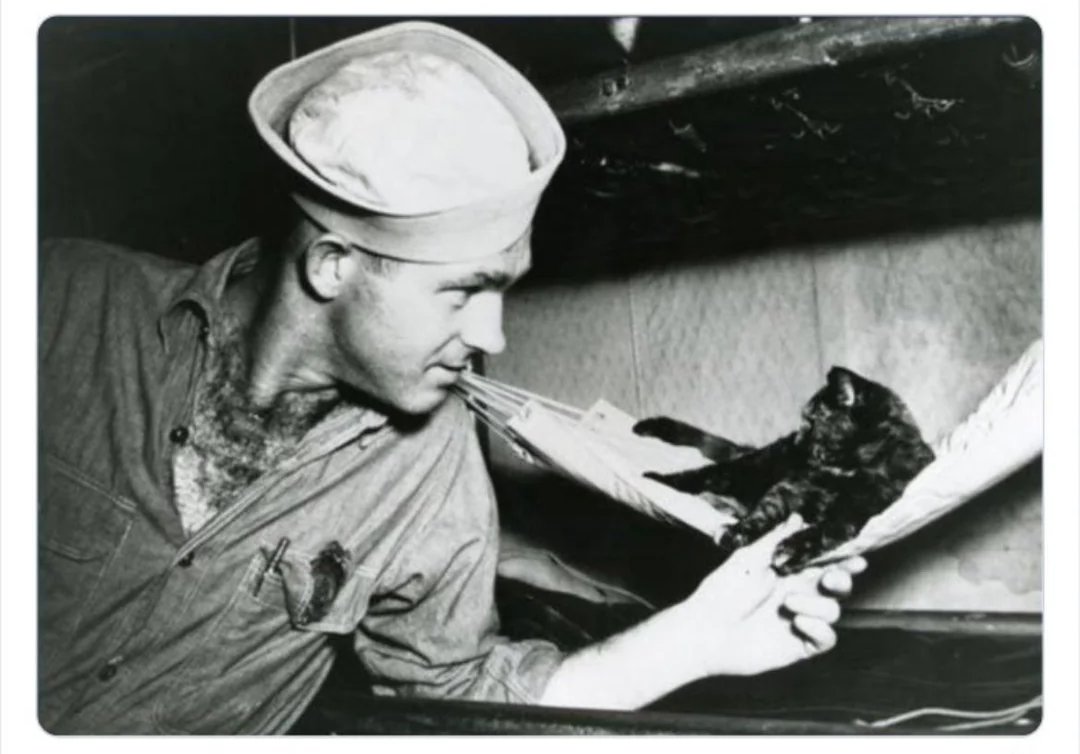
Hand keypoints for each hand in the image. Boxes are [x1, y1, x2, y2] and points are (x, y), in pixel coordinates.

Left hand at [676, 514, 866, 677]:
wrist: (706, 631)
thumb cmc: (722, 591)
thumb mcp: (749, 559)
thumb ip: (777, 540)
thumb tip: (797, 517)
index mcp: (790, 571)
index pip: (824, 562)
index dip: (843, 558)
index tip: (855, 556)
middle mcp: (800, 594)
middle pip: (839, 585)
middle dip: (842, 579)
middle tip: (830, 578)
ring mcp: (802, 619)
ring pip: (833, 610)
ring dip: (816, 604)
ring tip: (788, 603)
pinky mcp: (800, 644)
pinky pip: (826, 638)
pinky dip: (819, 629)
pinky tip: (797, 622)